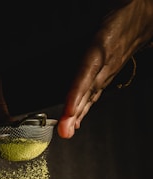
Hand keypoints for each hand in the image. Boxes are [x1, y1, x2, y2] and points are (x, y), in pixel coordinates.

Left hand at [57, 0, 152, 138]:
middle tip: (64, 131)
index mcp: (99, 51)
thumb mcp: (98, 32)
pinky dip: (84, 108)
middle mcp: (103, 66)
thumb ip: (89, 49)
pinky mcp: (107, 76)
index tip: (69, 112)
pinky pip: (94, 95)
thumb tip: (65, 56)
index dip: (76, 95)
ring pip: (90, 97)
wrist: (140, 22)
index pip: (85, 75)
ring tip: (67, 131)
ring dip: (78, 115)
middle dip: (74, 113)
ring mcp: (106, 73)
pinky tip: (77, 120)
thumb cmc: (116, 23)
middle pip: (86, 93)